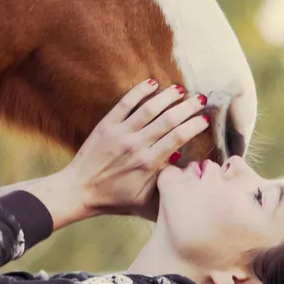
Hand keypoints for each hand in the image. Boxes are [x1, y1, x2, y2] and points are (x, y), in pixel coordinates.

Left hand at [0, 80, 207, 228]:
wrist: (78, 191)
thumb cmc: (114, 199)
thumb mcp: (145, 200)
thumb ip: (166, 184)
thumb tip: (187, 169)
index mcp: (148, 164)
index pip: (178, 138)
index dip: (194, 125)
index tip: (205, 119)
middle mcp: (136, 146)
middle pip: (168, 120)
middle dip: (187, 107)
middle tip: (201, 99)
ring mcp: (120, 133)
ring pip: (149, 108)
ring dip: (167, 96)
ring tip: (181, 89)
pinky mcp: (106, 125)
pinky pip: (125, 104)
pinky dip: (139, 91)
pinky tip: (152, 83)